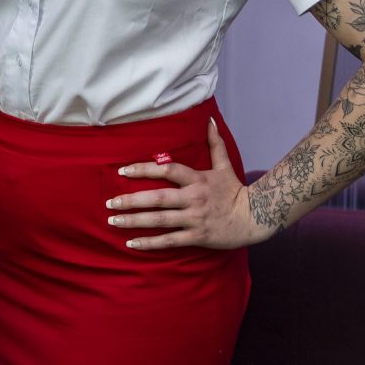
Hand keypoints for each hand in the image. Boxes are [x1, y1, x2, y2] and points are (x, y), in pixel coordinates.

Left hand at [105, 119, 269, 250]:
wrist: (255, 217)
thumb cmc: (235, 191)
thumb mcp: (225, 165)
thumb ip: (215, 143)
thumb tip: (210, 120)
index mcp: (197, 179)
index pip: (167, 171)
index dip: (144, 169)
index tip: (123, 171)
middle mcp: (193, 198)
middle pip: (158, 198)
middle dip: (131, 200)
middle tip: (109, 202)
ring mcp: (194, 219)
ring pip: (160, 220)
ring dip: (134, 221)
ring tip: (113, 220)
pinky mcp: (197, 236)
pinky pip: (170, 241)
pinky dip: (150, 243)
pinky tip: (132, 243)